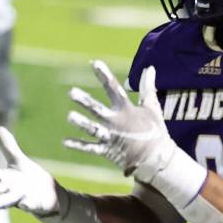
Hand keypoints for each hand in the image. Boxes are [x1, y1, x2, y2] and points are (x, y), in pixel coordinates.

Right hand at [0, 127, 59, 216]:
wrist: (50, 199)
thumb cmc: (29, 180)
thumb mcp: (18, 160)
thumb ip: (7, 146)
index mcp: (2, 179)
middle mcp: (8, 190)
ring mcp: (21, 198)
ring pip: (5, 200)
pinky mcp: (35, 203)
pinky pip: (31, 204)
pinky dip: (27, 204)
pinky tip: (24, 204)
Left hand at [64, 61, 177, 185]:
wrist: (157, 158)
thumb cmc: (155, 131)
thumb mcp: (152, 107)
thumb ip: (148, 87)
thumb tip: (150, 67)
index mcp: (127, 110)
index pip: (114, 89)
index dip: (105, 76)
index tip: (94, 63)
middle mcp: (117, 122)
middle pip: (98, 110)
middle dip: (85, 102)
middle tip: (72, 92)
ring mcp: (111, 137)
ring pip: (93, 129)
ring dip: (81, 123)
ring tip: (70, 116)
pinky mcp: (107, 151)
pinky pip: (90, 148)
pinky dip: (78, 145)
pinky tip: (65, 142)